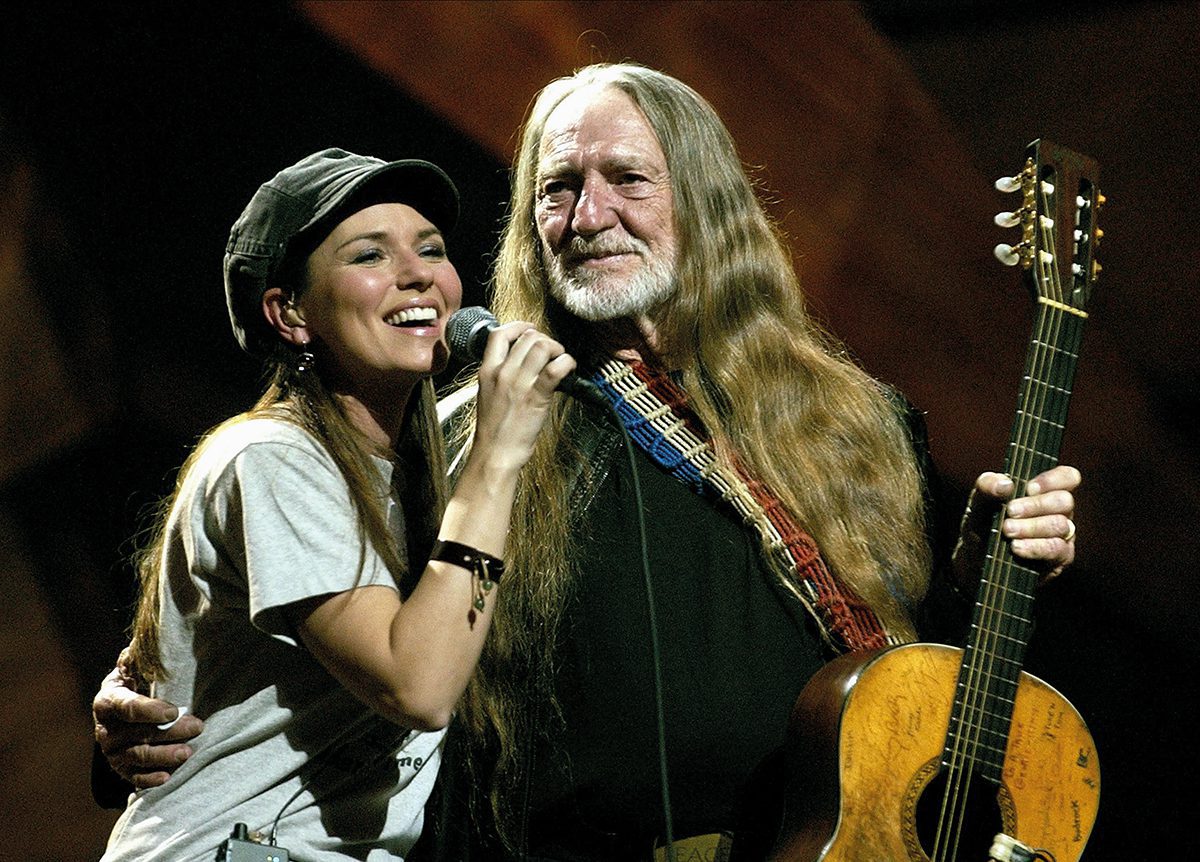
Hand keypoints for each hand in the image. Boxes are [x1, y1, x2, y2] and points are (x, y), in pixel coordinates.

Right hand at [92, 649, 203, 788]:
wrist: (120, 708)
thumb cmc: (134, 681)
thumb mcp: (133, 666)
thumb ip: (139, 657)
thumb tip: (144, 643)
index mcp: (108, 700)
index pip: (126, 706)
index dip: (149, 710)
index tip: (174, 711)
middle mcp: (105, 729)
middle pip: (138, 733)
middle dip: (169, 732)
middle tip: (197, 727)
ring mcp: (112, 751)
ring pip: (138, 756)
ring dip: (164, 756)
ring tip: (188, 753)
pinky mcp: (120, 768)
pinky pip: (133, 777)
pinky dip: (149, 779)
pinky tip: (168, 777)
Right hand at [470, 321, 575, 470]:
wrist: (495, 454)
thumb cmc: (494, 429)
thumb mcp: (488, 394)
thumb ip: (501, 375)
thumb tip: (522, 361)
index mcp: (487, 371)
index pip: (499, 334)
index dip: (519, 327)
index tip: (531, 331)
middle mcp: (502, 373)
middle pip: (527, 337)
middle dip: (545, 340)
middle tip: (552, 354)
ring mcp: (519, 383)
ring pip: (542, 346)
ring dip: (557, 349)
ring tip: (560, 361)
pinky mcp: (536, 396)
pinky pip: (555, 368)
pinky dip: (567, 363)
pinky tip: (569, 370)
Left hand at [957, 465, 1079, 582]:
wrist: (976, 559)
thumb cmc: (983, 524)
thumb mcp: (979, 502)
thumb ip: (987, 486)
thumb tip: (1005, 484)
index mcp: (1044, 492)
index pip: (1067, 477)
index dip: (1053, 479)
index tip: (1029, 488)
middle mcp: (1058, 511)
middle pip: (1064, 501)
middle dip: (1035, 505)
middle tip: (1010, 511)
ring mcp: (1062, 535)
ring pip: (1061, 525)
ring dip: (1032, 526)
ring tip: (1007, 530)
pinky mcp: (1060, 558)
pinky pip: (1057, 549)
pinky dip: (1034, 547)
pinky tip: (1016, 547)